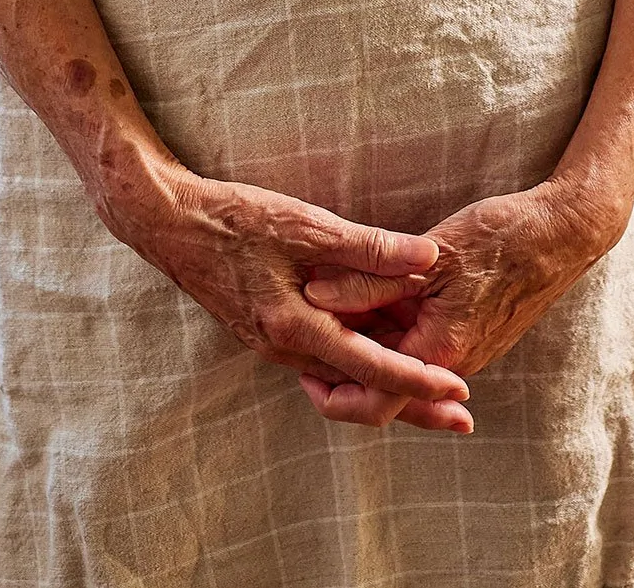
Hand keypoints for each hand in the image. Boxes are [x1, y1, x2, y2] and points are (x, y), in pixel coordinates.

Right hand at [102, 154, 472, 433]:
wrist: (170, 224)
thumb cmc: (236, 219)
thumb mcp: (307, 226)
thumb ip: (368, 247)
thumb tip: (427, 258)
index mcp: (295, 328)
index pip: (370, 367)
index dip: (419, 380)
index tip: (460, 389)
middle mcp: (286, 348)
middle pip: (361, 389)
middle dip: (414, 401)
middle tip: (463, 415)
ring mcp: (275, 343)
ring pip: (343, 376)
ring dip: (389, 381)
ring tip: (436, 384)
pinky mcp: (270, 329)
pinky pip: (324, 356)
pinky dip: (359, 359)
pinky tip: (384, 344)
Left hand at [301, 180, 620, 420]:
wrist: (565, 233)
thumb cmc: (502, 238)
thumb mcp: (430, 255)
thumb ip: (370, 280)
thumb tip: (315, 296)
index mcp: (439, 351)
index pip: (374, 402)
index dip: (332, 395)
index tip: (302, 371)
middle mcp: (454, 364)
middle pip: (387, 390)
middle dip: (345, 370)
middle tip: (305, 347)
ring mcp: (468, 352)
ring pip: (405, 367)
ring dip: (370, 349)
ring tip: (333, 317)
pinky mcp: (475, 336)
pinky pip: (424, 349)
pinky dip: (395, 336)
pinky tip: (376, 305)